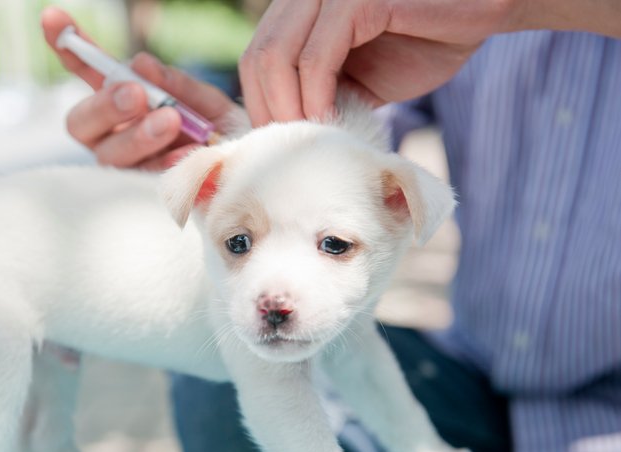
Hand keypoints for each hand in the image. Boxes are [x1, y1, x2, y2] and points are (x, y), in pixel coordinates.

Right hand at [41, 7, 236, 169]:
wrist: (249, 175)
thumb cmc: (221, 134)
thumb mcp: (207, 102)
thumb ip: (176, 85)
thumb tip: (140, 64)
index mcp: (121, 105)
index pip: (87, 73)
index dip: (67, 47)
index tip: (52, 18)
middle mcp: (112, 137)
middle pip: (82, 123)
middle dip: (105, 106)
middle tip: (136, 93)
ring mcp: (125, 168)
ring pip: (109, 155)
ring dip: (138, 134)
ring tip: (170, 120)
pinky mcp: (143, 195)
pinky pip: (145, 180)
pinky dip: (167, 162)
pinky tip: (187, 151)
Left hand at [239, 0, 520, 125]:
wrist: (484, 11)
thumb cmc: (425, 39)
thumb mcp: (360, 75)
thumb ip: (321, 90)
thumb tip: (284, 132)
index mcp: (302, 7)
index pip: (256, 56)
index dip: (258, 102)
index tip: (278, 142)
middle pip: (258, 57)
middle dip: (268, 110)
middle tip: (290, 148)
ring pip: (278, 56)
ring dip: (288, 108)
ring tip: (308, 140)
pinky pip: (317, 57)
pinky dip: (314, 96)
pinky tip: (327, 121)